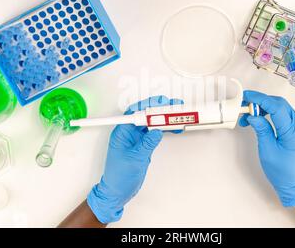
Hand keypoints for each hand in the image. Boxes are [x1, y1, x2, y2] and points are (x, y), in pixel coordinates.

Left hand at [87, 95, 182, 223]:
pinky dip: (163, 129)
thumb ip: (147, 144)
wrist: (117, 191)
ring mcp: (135, 139)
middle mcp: (128, 133)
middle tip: (174, 106)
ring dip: (163, 119)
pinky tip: (172, 127)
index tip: (162, 103)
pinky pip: (153, 132)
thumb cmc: (119, 177)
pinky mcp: (142, 145)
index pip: (136, 112)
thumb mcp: (135, 159)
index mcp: (122, 132)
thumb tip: (157, 131)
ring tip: (177, 115)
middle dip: (160, 110)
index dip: (149, 106)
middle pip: (145, 115)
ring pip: (151, 123)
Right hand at [239, 90, 294, 206]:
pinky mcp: (293, 127)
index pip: (277, 107)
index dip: (260, 99)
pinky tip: (257, 118)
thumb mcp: (268, 151)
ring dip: (263, 106)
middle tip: (243, 106)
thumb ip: (262, 130)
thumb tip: (253, 116)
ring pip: (279, 106)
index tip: (246, 97)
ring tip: (247, 115)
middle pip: (279, 103)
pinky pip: (281, 113)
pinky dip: (268, 112)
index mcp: (293, 132)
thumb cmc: (282, 170)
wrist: (294, 181)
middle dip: (260, 101)